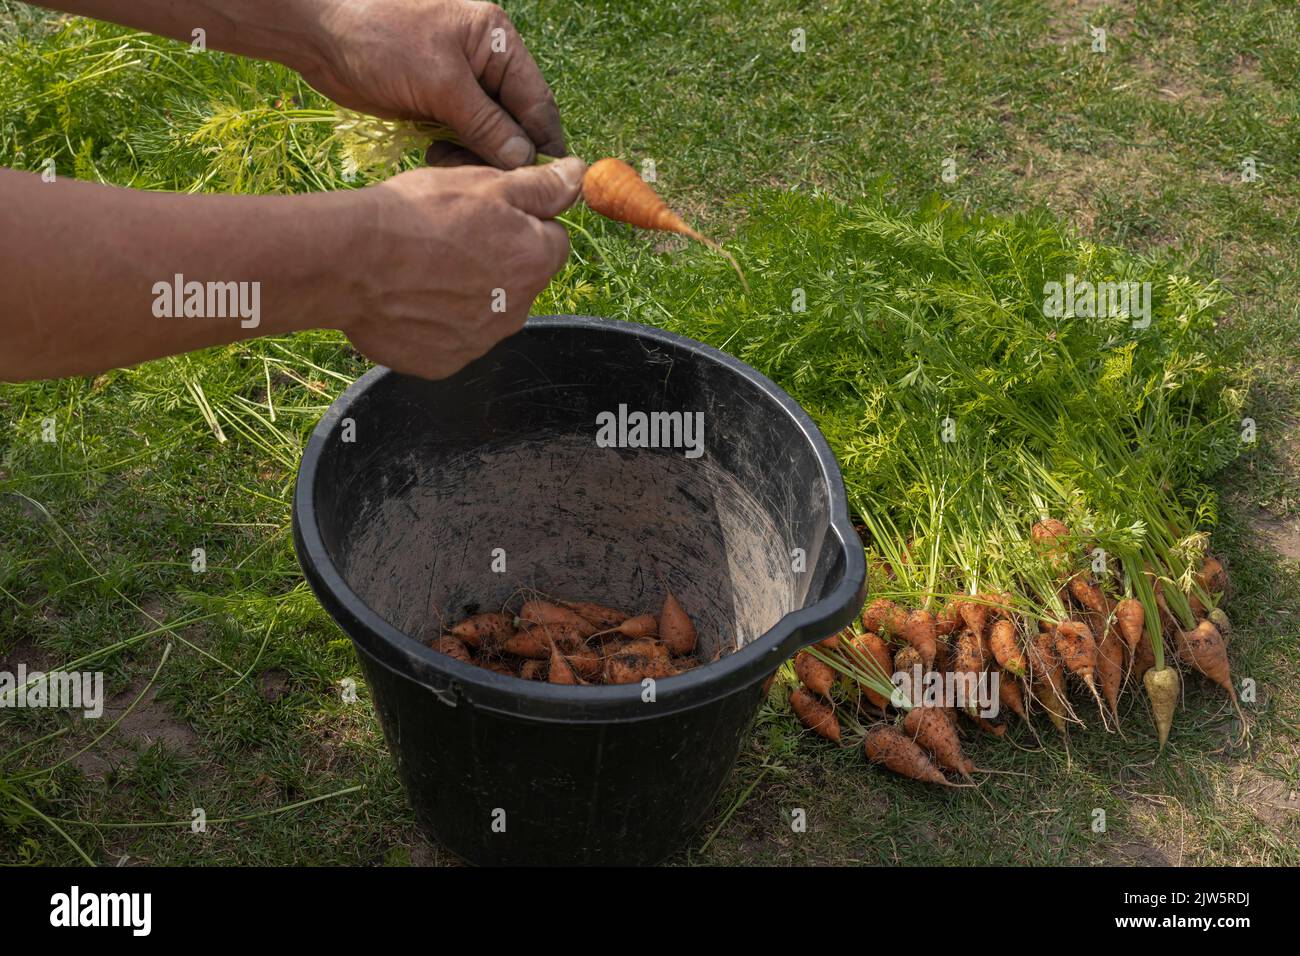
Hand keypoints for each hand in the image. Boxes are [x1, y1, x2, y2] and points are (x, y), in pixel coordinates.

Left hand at [304, 0, 564, 168]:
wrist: (318, 35)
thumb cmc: (381, 40)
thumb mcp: (440, 82)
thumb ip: (486, 123)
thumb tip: (524, 161)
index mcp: (497, 43)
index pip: (536, 101)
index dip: (544, 143)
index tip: (549, 182)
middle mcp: (485, 64)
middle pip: (516, 122)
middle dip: (508, 155)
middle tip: (496, 185)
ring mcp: (460, 87)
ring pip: (489, 136)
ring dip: (479, 158)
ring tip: (456, 169)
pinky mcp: (437, 106)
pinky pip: (462, 139)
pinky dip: (457, 155)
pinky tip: (437, 159)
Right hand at [337, 156, 584, 378]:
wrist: (351, 261)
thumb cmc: (419, 215)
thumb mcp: (487, 184)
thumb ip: (541, 187)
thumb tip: (580, 176)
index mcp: (536, 263)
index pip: (552, 240)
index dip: (521, 223)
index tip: (485, 215)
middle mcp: (517, 311)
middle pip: (519, 280)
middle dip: (495, 261)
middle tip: (448, 239)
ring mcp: (480, 342)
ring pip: (485, 310)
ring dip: (465, 292)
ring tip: (423, 269)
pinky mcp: (445, 363)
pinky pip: (449, 338)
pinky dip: (435, 321)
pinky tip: (409, 299)